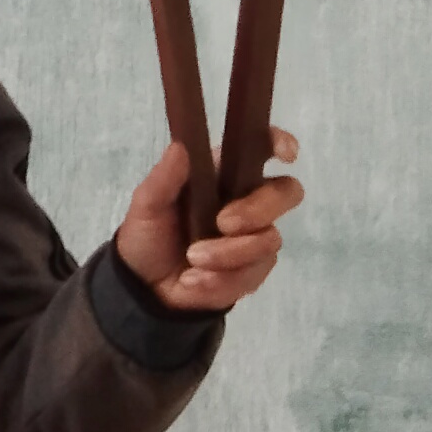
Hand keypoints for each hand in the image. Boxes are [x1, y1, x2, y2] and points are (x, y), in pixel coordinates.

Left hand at [118, 129, 302, 313]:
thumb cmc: (148, 235)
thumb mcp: (146, 205)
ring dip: (228, 253)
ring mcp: (255, 238)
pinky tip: (193, 280)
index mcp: (223, 175)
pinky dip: (221, 279)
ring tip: (193, 260)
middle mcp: (247, 201)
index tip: (286, 155)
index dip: (280, 144)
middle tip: (223, 223)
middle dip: (258, 209)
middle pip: (286, 192)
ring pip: (269, 240)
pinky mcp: (253, 272)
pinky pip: (253, 274)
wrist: (145, 287)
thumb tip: (181, 145)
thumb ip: (164, 177)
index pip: (261, 149)